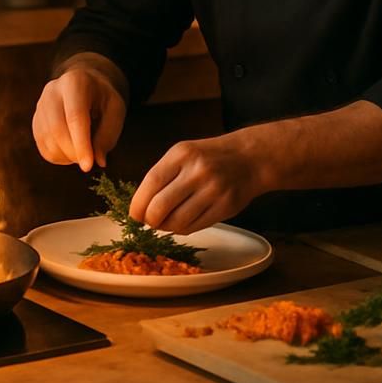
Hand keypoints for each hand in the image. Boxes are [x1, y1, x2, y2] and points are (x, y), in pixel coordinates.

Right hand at [32, 67, 125, 171]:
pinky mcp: (36, 119)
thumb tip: (98, 161)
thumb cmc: (103, 99)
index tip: (88, 166)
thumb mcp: (115, 110)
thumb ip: (108, 135)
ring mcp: (41, 104)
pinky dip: (57, 156)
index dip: (81, 143)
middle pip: (57, 128)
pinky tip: (71, 152)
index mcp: (75, 82)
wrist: (85, 85)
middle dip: (73, 152)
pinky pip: (42, 145)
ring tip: (83, 153)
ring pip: (47, 139)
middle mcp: (52, 90)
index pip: (75, 116)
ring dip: (66, 155)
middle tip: (89, 162)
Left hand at [129, 133, 267, 234]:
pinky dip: (182, 229)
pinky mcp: (225, 207)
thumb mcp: (183, 154)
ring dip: (165, 227)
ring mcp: (213, 190)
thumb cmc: (207, 157)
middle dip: (150, 219)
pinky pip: (195, 226)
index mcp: (182, 154)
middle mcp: (197, 171)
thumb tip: (140, 206)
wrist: (248, 159)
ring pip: (178, 220)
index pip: (152, 181)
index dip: (138, 202)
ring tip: (164, 223)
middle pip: (161, 205)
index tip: (133, 214)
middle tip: (148, 221)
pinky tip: (180, 223)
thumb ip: (163, 175)